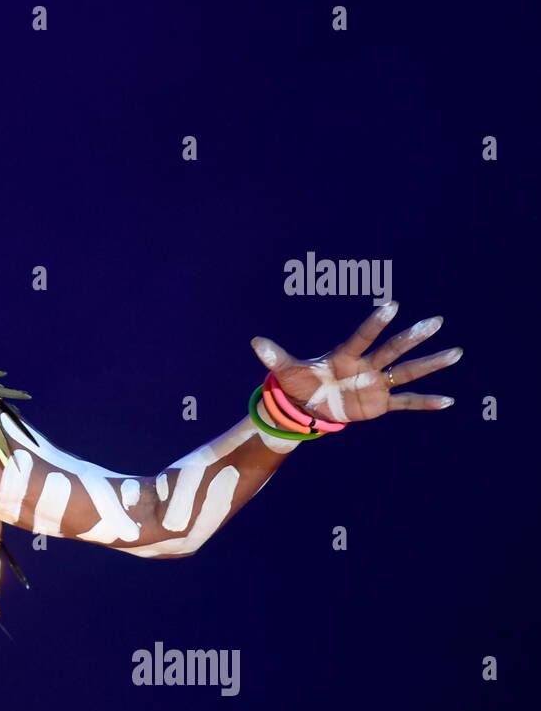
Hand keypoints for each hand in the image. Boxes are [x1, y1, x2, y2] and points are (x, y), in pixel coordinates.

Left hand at [250, 301, 461, 422]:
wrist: (307, 405)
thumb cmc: (298, 383)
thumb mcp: (286, 371)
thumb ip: (275, 357)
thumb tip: (255, 342)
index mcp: (345, 355)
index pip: (362, 336)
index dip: (375, 323)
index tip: (392, 306)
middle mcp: (365, 365)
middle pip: (392, 349)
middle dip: (412, 337)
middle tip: (436, 321)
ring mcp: (375, 383)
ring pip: (407, 371)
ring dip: (430, 364)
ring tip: (456, 353)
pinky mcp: (380, 403)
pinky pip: (406, 402)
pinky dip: (425, 402)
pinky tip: (448, 401)